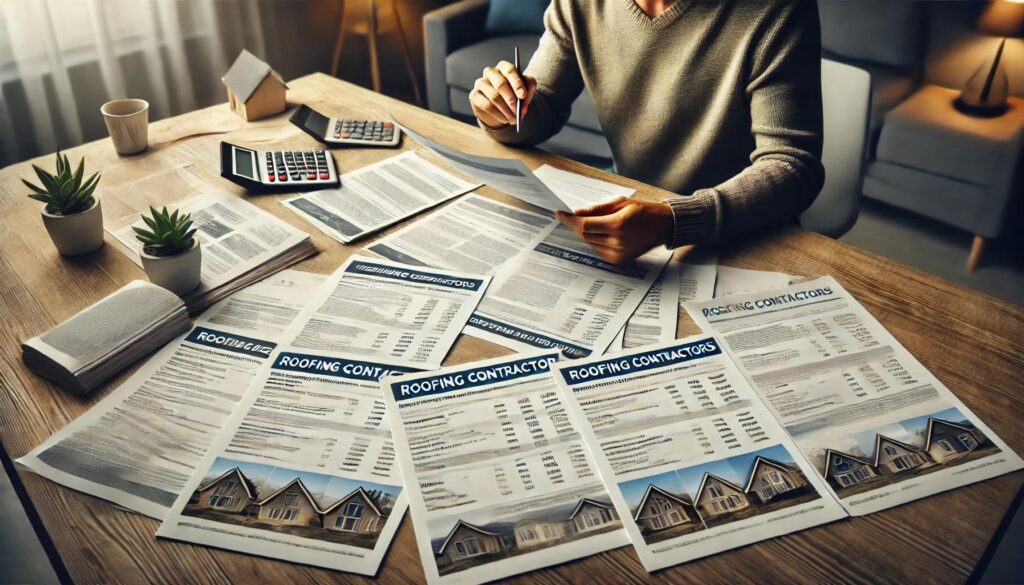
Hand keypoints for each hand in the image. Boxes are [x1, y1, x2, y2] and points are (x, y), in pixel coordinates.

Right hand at [471, 60, 537, 128]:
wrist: (500, 108)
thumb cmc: (514, 94)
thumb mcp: (524, 90)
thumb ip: (528, 91)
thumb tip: (524, 104)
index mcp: (503, 67)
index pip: (509, 70)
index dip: (517, 83)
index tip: (523, 95)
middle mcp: (490, 72)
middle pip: (501, 84)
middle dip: (511, 99)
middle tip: (518, 111)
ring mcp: (480, 83)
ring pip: (494, 97)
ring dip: (506, 110)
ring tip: (515, 119)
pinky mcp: (474, 95)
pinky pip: (487, 106)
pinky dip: (499, 115)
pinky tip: (505, 119)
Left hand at [556, 197, 674, 263]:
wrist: (663, 226)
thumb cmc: (643, 210)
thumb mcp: (620, 202)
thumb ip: (597, 209)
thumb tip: (576, 212)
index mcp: (618, 224)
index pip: (584, 225)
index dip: (569, 220)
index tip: (559, 214)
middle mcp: (618, 241)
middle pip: (584, 235)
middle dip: (575, 226)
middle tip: (571, 216)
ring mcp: (618, 253)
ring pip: (590, 243)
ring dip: (585, 233)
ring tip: (593, 223)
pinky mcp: (619, 260)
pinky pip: (598, 250)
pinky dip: (595, 241)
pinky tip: (602, 233)